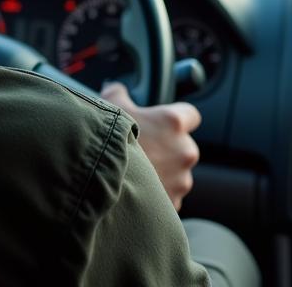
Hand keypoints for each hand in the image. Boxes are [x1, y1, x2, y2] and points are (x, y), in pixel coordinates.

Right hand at [100, 81, 200, 210]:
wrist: (99, 182)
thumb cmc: (109, 142)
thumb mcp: (110, 107)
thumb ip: (117, 93)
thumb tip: (115, 88)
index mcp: (173, 123)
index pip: (191, 114)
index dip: (178, 117)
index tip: (165, 121)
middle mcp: (184, 150)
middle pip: (184, 145)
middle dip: (168, 147)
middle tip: (145, 148)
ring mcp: (182, 179)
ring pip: (179, 172)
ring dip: (165, 172)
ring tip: (140, 171)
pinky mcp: (175, 203)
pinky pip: (171, 195)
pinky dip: (159, 193)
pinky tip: (138, 189)